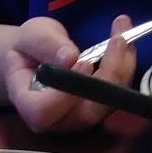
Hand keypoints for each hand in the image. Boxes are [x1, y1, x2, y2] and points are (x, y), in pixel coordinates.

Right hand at [4, 14, 136, 133]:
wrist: (35, 59)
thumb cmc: (27, 49)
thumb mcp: (29, 36)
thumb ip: (44, 45)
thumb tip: (70, 57)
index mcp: (28, 106)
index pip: (44, 113)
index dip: (65, 94)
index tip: (82, 62)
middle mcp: (55, 121)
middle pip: (86, 113)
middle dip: (109, 76)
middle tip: (117, 39)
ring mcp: (78, 120)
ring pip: (107, 105)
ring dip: (122, 67)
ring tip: (122, 31)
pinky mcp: (96, 111)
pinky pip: (116, 95)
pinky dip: (125, 67)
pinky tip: (124, 41)